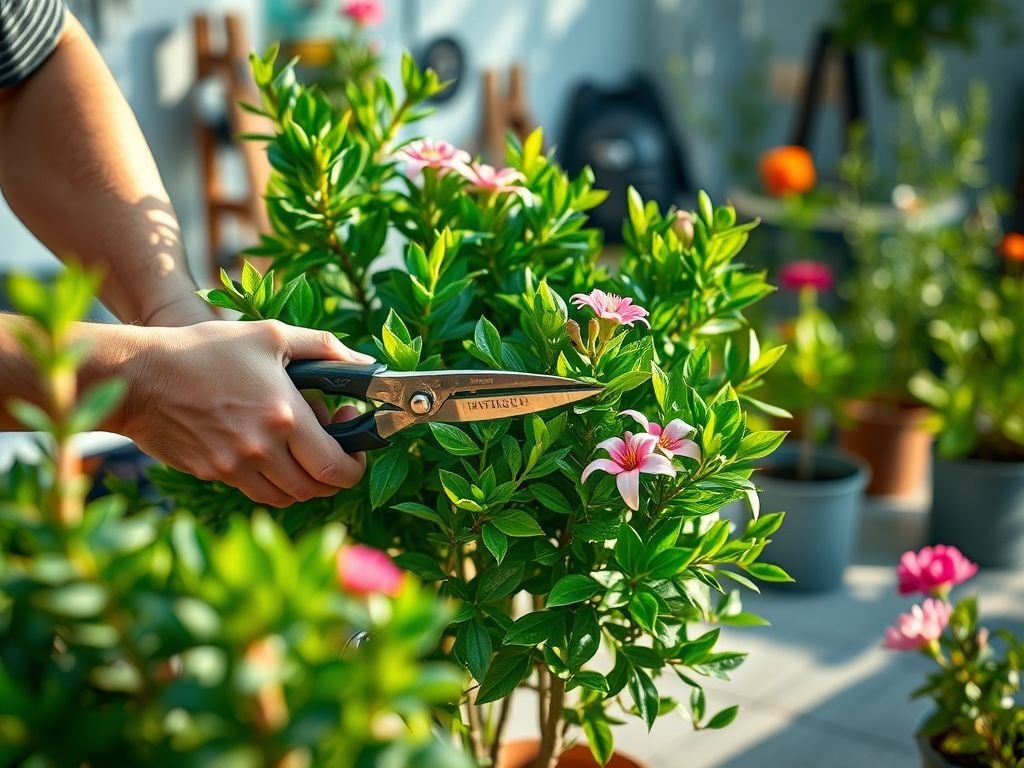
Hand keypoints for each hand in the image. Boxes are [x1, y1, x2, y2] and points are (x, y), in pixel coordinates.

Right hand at [119, 320, 370, 506]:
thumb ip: (323, 348)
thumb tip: (365, 363)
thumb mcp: (270, 335)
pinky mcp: (213, 473)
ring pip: (286, 497)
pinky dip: (270, 481)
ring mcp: (235, 467)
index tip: (354, 441)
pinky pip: (254, 490)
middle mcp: (262, 449)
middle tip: (332, 447)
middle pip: (315, 489)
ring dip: (302, 481)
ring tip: (299, 450)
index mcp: (285, 417)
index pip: (336, 467)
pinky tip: (267, 451)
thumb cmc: (204, 350)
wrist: (140, 376)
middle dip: (333, 474)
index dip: (354, 465)